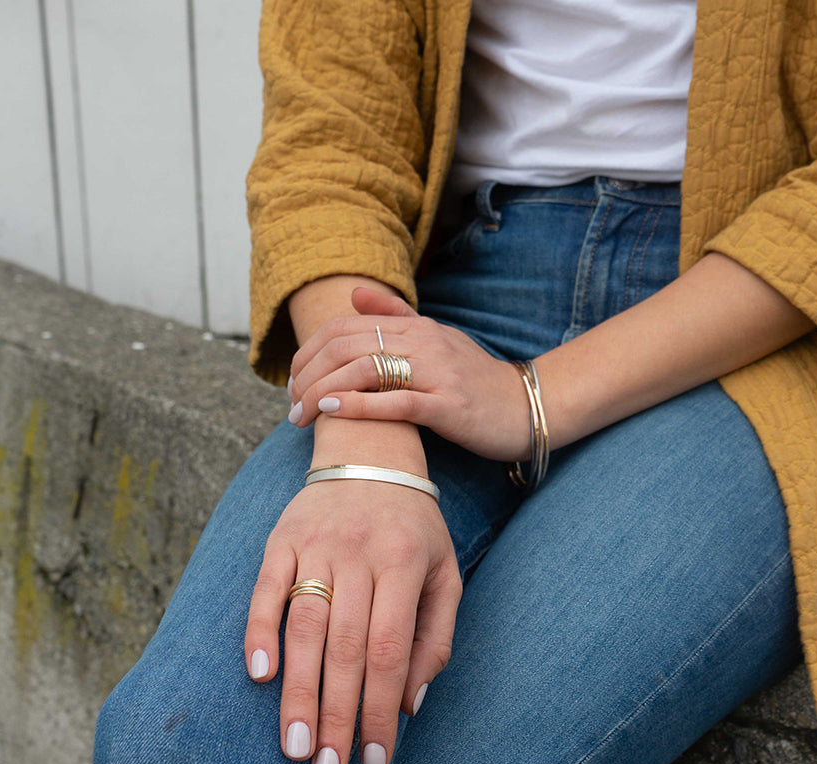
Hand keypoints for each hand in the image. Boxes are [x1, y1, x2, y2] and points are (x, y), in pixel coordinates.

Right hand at [244, 477, 461, 763]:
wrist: (371, 450)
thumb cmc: (413, 529)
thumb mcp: (444, 574)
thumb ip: (434, 638)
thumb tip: (409, 705)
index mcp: (405, 565)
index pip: (390, 651)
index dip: (380, 710)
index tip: (375, 760)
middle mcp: (359, 555)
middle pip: (345, 648)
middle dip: (335, 716)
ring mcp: (316, 545)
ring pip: (304, 628)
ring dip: (297, 692)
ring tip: (294, 747)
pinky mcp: (281, 538)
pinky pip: (266, 590)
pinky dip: (259, 632)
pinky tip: (260, 676)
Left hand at [287, 287, 533, 462]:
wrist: (527, 406)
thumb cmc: (475, 378)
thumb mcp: (435, 339)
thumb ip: (395, 315)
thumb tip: (354, 294)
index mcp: (416, 327)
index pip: (345, 327)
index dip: (309, 352)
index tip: (294, 382)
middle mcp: (424, 342)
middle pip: (346, 347)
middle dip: (308, 375)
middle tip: (290, 405)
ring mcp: (437, 373)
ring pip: (364, 371)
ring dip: (323, 393)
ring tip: (301, 416)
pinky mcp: (448, 406)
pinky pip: (396, 402)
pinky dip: (358, 405)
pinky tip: (332, 411)